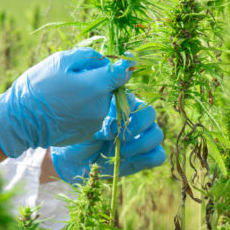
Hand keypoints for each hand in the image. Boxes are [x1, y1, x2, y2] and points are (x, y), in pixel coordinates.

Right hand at [0, 48, 133, 157]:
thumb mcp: (60, 61)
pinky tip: (66, 106)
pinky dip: (85, 108)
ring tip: (66, 92)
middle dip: (100, 79)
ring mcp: (95, 122)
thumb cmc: (38, 86)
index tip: (126, 59)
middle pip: (110, 87)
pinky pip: (93, 114)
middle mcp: (101, 107)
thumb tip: (105, 60)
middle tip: (75, 76)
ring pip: (102, 100)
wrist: (20, 121)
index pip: (122, 73)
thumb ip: (88, 56)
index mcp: (96, 86)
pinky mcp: (88, 132)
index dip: (125, 64)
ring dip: (92, 94)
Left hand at [51, 93, 165, 183]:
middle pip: (150, 113)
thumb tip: (124, 70)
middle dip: (134, 125)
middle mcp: (133, 119)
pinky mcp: (141, 158)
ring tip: (120, 151)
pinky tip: (128, 160)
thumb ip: (106, 93)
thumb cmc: (75, 130)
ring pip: (157, 134)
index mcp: (121, 104)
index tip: (109, 120)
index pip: (135, 98)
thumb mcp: (86, 111)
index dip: (126, 108)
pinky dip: (146, 157)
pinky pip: (159, 155)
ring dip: (140, 143)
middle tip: (114, 135)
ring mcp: (140, 138)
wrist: (70, 160)